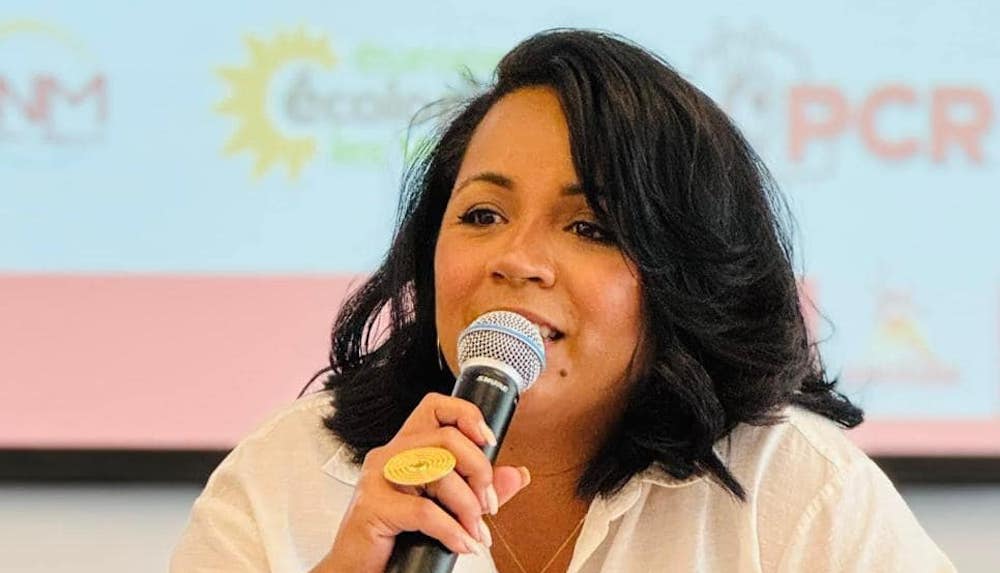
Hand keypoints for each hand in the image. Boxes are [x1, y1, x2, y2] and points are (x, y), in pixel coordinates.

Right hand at [312, 392, 530, 572]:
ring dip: (467, 506)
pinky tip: (461, 544)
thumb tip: (517, 475)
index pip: (435, 407)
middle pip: (447, 438)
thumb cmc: (396, 538)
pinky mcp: (372, 507)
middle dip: (480, 472)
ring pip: (439, 469)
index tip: (489, 442)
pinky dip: (451, 531)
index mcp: (405, 448)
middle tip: (489, 505)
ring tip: (474, 532)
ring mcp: (377, 478)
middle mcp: (389, 455)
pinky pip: (424, 510)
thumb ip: (478, 491)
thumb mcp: (445, 509)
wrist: (356, 570)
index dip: (467, 415)